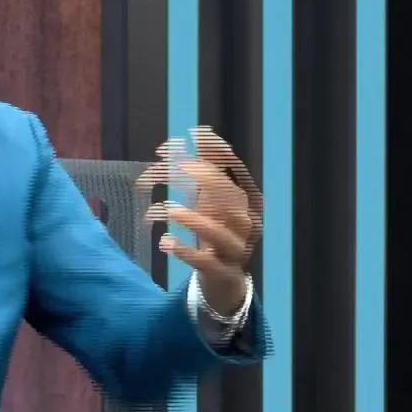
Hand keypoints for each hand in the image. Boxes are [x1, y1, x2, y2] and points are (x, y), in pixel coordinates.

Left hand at [138, 126, 262, 313]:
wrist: (223, 279)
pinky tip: (165, 242)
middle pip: (231, 199)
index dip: (212, 154)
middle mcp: (247, 224)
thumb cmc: (216, 230)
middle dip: (204, 180)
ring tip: (168, 209)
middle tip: (176, 169)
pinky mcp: (222, 272)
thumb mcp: (212, 199)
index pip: (234, 171)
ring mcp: (237, 250)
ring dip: (194, 219)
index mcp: (246, 202)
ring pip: (221, 233)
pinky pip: (206, 262)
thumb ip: (208, 169)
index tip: (182, 142)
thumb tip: (201, 132)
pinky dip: (186, 252)